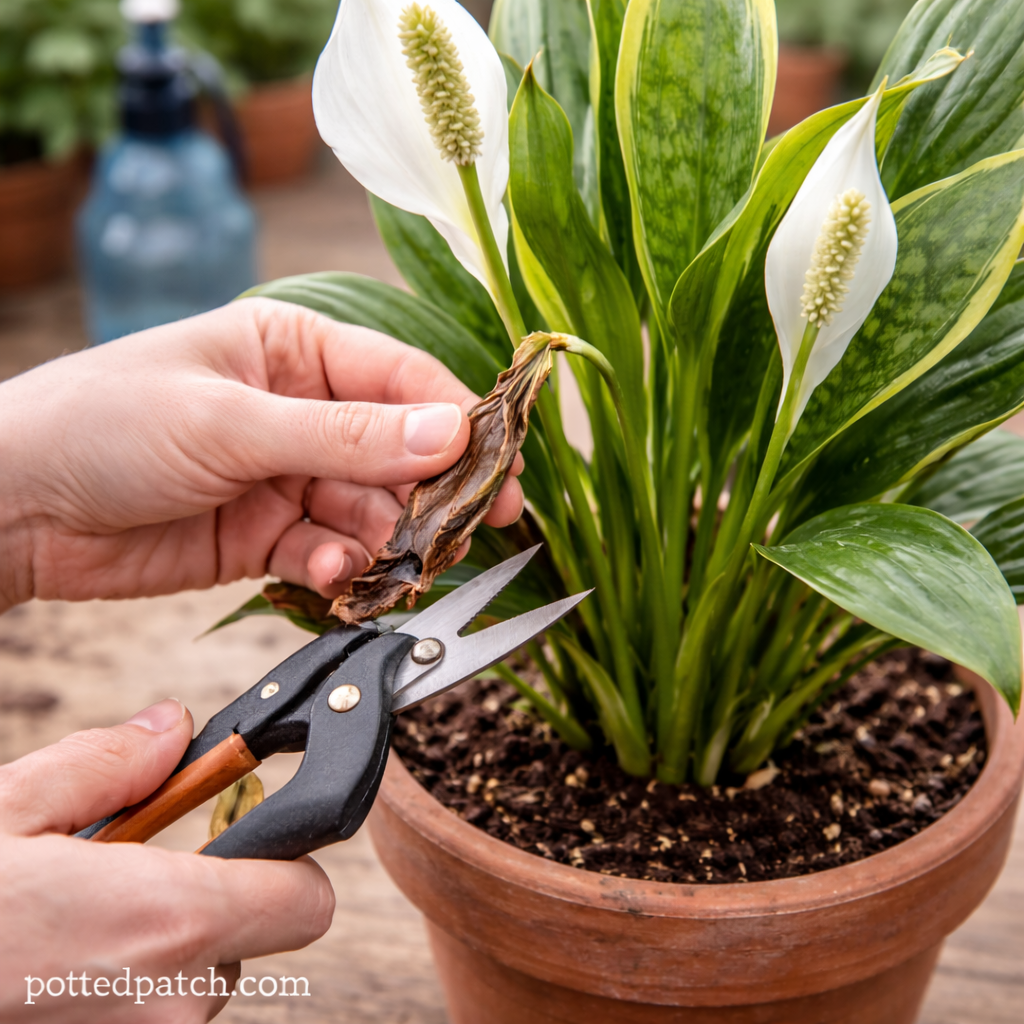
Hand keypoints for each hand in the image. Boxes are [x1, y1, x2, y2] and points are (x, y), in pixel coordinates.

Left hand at [0, 298, 523, 611]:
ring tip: (383, 563)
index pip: (401, 377)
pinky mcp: (265, 536)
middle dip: (426, 494)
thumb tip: (451, 434)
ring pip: (368, 510)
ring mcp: (284, 476)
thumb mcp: (232, 422)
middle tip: (460, 533)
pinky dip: (337, 570)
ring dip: (381, 540)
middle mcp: (299, 411)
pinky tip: (329, 578)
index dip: (456, 422)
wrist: (13, 505)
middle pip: (396, 453)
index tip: (499, 467)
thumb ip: (346, 436)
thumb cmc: (105, 423)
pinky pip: (327, 553)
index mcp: (294, 350)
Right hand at [0, 698, 333, 1021]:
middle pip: (252, 940)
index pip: (305, 902)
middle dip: (210, 900)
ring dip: (160, 949)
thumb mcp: (11, 807)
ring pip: (199, 985)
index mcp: (163, 923)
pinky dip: (127, 989)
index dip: (288, 864)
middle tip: (135, 872)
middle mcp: (169, 1005)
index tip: (244, 836)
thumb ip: (110, 763)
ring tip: (81, 924)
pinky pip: (153, 1016)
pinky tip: (61, 965)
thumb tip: (173, 730)